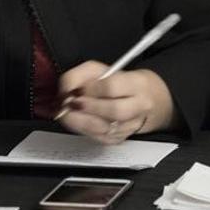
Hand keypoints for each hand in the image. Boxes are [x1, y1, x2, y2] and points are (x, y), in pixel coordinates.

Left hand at [55, 61, 174, 144]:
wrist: (145, 100)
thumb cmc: (119, 83)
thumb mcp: (100, 70)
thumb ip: (80, 75)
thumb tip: (65, 89)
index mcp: (136, 84)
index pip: (112, 87)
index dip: (90, 89)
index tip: (77, 89)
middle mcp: (138, 107)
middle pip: (113, 111)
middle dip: (87, 108)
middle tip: (70, 103)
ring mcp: (130, 126)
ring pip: (104, 128)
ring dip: (80, 121)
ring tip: (68, 112)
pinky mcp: (120, 139)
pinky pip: (98, 138)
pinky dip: (83, 130)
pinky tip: (76, 121)